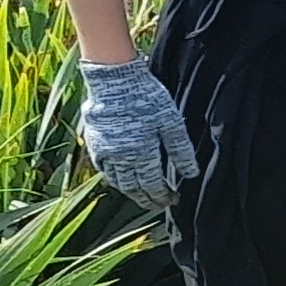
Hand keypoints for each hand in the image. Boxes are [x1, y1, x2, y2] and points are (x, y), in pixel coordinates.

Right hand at [78, 57, 198, 209]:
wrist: (115, 80)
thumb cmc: (146, 98)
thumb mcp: (171, 122)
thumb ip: (181, 150)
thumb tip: (191, 174)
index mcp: (141, 154)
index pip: (153, 185)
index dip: (163, 196)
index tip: (173, 201)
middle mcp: (120, 158)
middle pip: (133, 187)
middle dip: (148, 199)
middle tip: (159, 205)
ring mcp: (104, 151)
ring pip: (117, 181)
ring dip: (130, 192)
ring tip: (142, 196)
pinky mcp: (93, 142)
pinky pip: (103, 169)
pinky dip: (113, 178)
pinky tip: (121, 179)